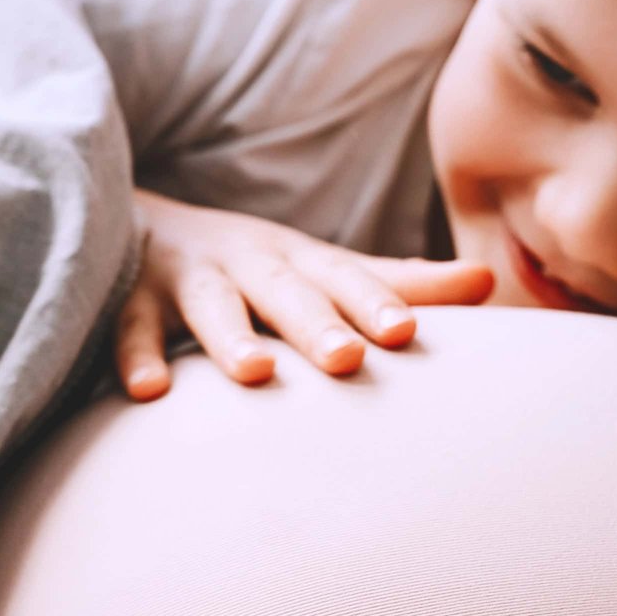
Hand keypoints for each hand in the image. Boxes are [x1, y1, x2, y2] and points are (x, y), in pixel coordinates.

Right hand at [118, 191, 495, 399]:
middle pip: (284, 292)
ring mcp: (186, 278)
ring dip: (230, 336)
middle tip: (347, 359)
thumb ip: (399, 282)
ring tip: (257, 372)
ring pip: (209, 306)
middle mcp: (247, 263)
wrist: (136, 222)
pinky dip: (135, 356)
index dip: (373, 302)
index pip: (344, 279)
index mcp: (300, 260)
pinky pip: (128, 328)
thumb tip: (488, 282)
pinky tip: (149, 393)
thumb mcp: (322, 267)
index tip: (404, 334)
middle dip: (313, 323)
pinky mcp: (129, 300)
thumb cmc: (256, 266)